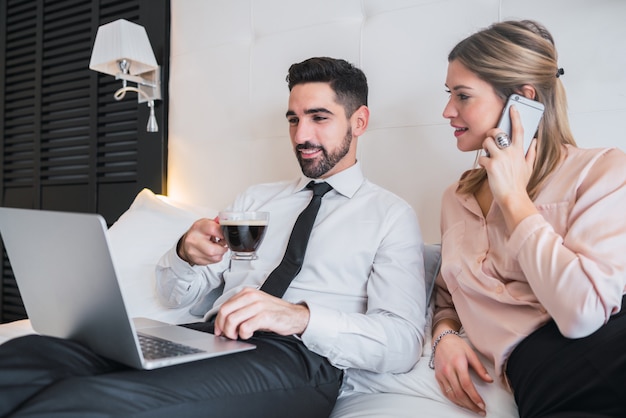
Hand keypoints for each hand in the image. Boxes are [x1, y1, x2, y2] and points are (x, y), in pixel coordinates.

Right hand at [177, 217, 227, 265]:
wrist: (186, 243)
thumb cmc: (198, 233)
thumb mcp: (206, 223)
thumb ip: (217, 224)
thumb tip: (227, 223)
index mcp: (198, 227)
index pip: (213, 229)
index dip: (223, 233)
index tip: (225, 234)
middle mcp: (194, 240)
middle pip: (214, 249)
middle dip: (222, 248)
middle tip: (222, 244)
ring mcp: (194, 252)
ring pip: (215, 257)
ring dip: (220, 253)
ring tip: (216, 247)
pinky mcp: (197, 260)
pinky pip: (213, 262)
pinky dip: (215, 257)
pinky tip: (212, 252)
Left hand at [214, 287, 309, 339]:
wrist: (294, 316)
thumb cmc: (274, 313)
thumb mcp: (255, 306)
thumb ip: (240, 310)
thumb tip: (223, 323)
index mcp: (247, 292)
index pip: (224, 307)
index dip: (219, 321)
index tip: (220, 331)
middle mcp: (251, 296)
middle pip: (225, 313)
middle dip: (223, 327)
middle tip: (229, 335)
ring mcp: (258, 305)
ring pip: (232, 320)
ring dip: (232, 332)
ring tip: (239, 335)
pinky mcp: (264, 316)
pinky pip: (245, 327)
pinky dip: (244, 334)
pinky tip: (249, 334)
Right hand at [433, 331, 492, 415]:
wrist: (442, 340)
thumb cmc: (457, 346)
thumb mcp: (471, 354)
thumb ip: (480, 368)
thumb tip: (489, 380)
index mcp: (458, 363)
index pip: (466, 384)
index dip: (475, 397)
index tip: (482, 405)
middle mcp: (448, 370)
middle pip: (459, 392)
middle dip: (471, 405)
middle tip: (480, 410)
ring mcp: (441, 375)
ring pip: (452, 395)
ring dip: (463, 405)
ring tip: (473, 409)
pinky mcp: (438, 377)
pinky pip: (445, 392)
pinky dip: (454, 400)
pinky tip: (462, 403)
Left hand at [478, 106, 537, 230]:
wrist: (513, 198)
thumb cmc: (519, 184)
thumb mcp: (529, 167)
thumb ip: (531, 152)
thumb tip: (535, 141)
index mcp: (520, 151)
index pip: (519, 129)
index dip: (515, 117)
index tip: (512, 107)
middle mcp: (510, 152)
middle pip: (497, 132)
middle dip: (491, 133)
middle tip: (490, 139)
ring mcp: (500, 158)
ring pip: (487, 142)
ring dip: (485, 148)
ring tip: (489, 156)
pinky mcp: (491, 165)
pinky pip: (482, 157)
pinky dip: (482, 163)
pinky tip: (487, 169)